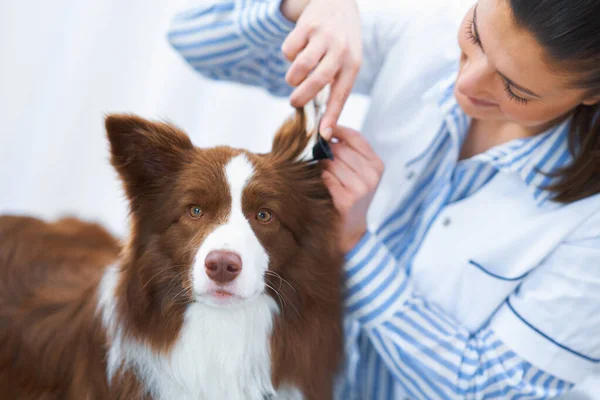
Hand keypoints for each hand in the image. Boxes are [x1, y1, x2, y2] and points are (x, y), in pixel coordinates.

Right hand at [280, 0, 361, 139]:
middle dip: (301, 97)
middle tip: (294, 102)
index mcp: (353, 63)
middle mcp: (341, 50)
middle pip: (317, 81)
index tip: (323, 134)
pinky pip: (289, 50)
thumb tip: (322, 120)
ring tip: (294, 78)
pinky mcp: (307, 25)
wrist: (338, 2)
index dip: (331, 116)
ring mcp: (324, 36)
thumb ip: (336, 84)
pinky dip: (288, 56)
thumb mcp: (348, 60)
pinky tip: (296, 51)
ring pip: (299, 67)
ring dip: (292, 78)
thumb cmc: (342, 40)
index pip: (341, 94)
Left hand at [321, 126, 383, 253]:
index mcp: (377, 165)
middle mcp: (371, 175)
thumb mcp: (359, 172)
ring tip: (323, 172)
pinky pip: (326, 179)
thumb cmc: (352, 194)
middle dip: (326, 151)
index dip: (337, 130)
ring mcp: (360, 188)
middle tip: (320, 156)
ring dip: (322, 165)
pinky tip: (324, 184)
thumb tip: (327, 129)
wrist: (351, 228)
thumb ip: (348, 151)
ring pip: (331, 163)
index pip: (356, 137)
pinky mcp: (346, 200)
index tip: (324, 128)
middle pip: (340, 149)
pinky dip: (322, 179)